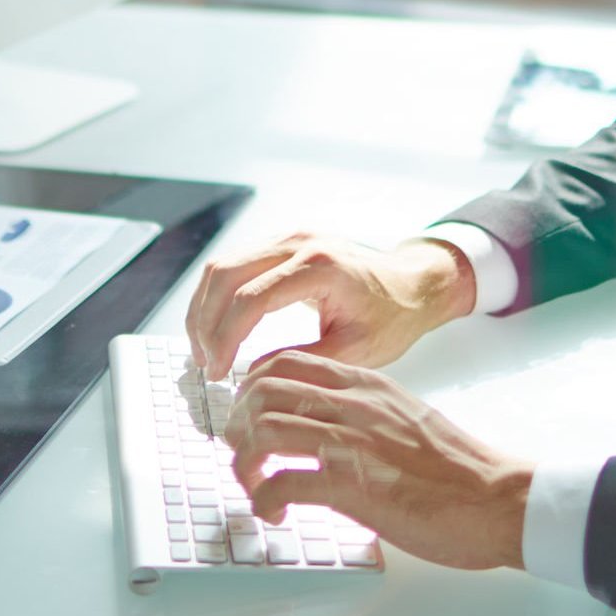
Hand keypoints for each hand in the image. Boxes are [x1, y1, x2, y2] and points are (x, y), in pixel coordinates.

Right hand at [184, 234, 473, 381]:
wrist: (411, 284)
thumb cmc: (391, 317)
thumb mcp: (354, 351)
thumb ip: (301, 362)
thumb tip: (251, 377)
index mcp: (319, 267)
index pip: (251, 300)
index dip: (226, 338)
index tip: (219, 373)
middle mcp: (298, 243)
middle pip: (225, 274)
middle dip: (205, 323)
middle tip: (205, 365)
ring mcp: (287, 238)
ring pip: (221, 266)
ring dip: (204, 309)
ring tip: (204, 351)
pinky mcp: (280, 244)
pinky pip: (234, 265)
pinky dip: (217, 298)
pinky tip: (216, 329)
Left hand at [225, 351, 530, 570]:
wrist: (498, 498)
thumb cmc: (458, 468)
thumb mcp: (405, 418)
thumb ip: (365, 414)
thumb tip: (325, 428)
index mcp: (366, 385)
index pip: (285, 362)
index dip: (251, 389)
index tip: (247, 415)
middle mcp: (353, 405)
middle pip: (263, 391)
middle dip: (238, 424)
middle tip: (242, 453)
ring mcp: (352, 442)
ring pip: (264, 431)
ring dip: (245, 464)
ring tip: (255, 486)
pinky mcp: (353, 486)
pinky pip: (283, 482)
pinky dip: (265, 499)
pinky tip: (276, 513)